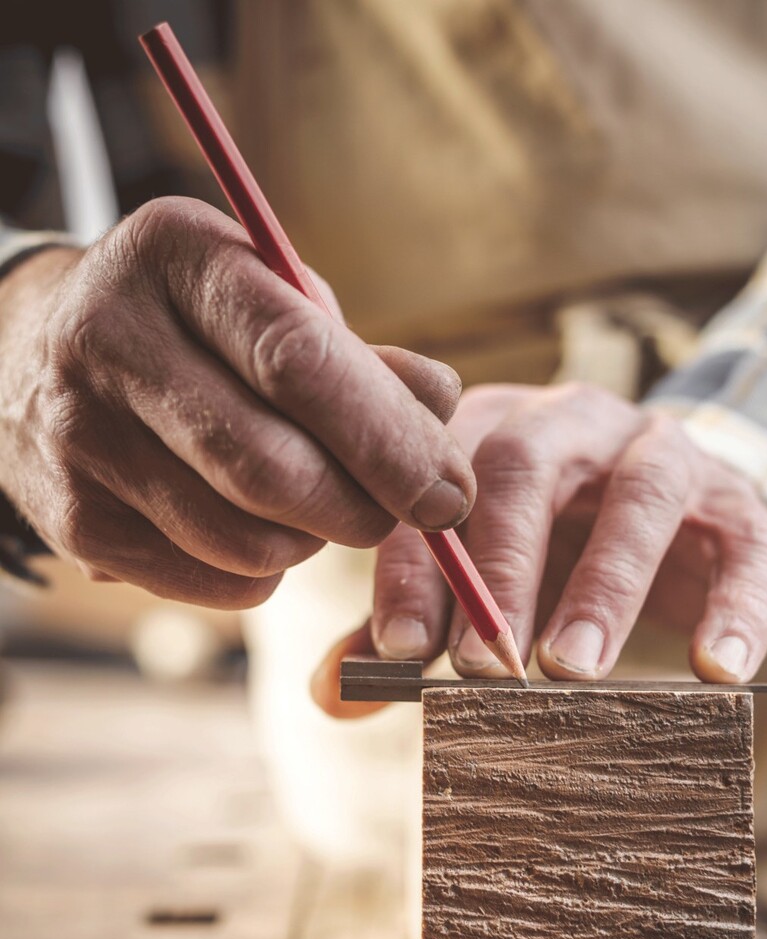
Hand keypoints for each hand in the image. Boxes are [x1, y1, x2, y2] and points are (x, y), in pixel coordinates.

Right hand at [0, 197, 473, 606]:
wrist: (43, 352)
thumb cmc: (199, 325)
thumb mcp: (279, 301)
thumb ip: (365, 357)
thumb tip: (442, 405)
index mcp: (178, 257)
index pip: (298, 361)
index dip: (390, 440)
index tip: (451, 492)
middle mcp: (108, 339)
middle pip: (271, 467)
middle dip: (365, 509)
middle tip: (402, 511)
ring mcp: (77, 436)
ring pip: (245, 538)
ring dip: (316, 541)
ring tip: (321, 505)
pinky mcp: (71, 520)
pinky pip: (212, 581)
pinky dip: (267, 573)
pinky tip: (263, 530)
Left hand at [313, 383, 766, 715]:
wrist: (676, 509)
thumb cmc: (553, 542)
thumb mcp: (478, 571)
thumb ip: (412, 618)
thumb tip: (333, 694)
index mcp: (495, 427)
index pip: (441, 482)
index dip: (417, 563)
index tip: (398, 649)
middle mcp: (577, 422)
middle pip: (532, 468)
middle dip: (503, 572)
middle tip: (484, 667)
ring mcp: (665, 451)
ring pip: (642, 496)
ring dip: (606, 585)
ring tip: (576, 668)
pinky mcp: (741, 501)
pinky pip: (751, 545)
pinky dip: (739, 605)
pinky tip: (719, 669)